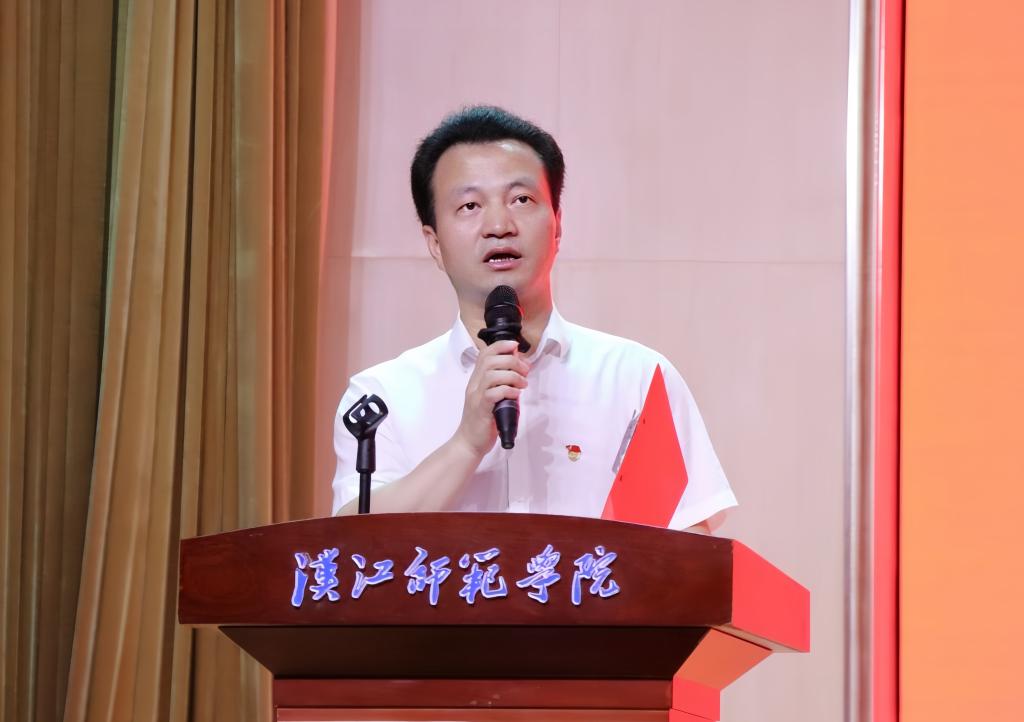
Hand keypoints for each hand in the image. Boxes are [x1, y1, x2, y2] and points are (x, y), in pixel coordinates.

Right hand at [452, 340, 529, 458]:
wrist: (469, 443)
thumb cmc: (483, 421)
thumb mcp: (491, 398)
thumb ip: (501, 385)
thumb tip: (518, 373)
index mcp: (476, 380)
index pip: (485, 354)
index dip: (500, 345)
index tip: (515, 346)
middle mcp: (474, 385)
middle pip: (490, 360)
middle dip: (512, 361)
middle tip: (525, 370)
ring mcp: (476, 396)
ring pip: (492, 374)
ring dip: (512, 375)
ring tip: (523, 384)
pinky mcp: (481, 409)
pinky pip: (494, 393)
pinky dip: (508, 390)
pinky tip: (515, 395)